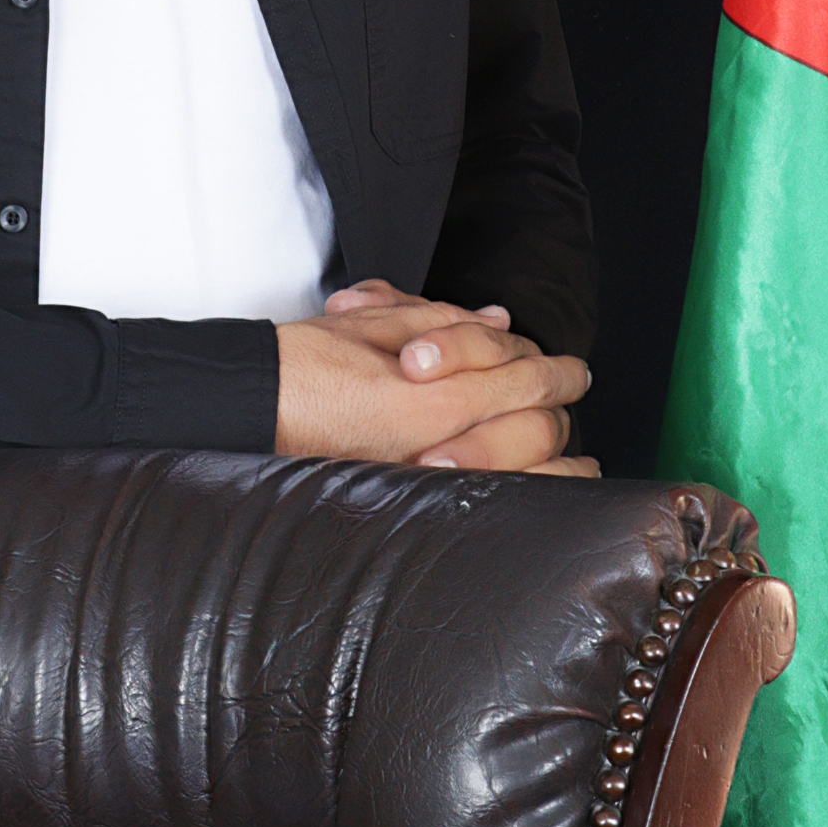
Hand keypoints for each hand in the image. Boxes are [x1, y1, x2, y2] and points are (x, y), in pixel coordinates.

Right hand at [275, 278, 594, 470]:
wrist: (245, 407)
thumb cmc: (304, 362)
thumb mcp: (374, 323)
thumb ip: (443, 321)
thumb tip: (499, 320)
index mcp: (437, 394)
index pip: (521, 380)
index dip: (556, 371)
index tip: (575, 369)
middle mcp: (441, 443)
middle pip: (533, 427)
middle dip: (560, 408)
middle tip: (575, 396)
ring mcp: (427, 479)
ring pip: (521, 478)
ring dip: (558, 467)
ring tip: (583, 464)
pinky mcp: (407, 500)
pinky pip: (486, 506)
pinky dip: (522, 498)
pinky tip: (537, 496)